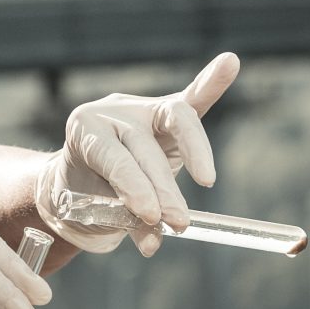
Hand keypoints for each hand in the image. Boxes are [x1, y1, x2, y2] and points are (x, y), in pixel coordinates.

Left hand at [34, 53, 240, 256]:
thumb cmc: (86, 195)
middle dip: (163, 188)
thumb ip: (127, 222)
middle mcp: (113, 111)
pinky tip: (230, 63)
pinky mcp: (168, 112)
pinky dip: (212, 83)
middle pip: (145, 147)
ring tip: (206, 183)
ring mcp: (143, 107)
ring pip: (176, 120)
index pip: (115, 158)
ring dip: (195, 154)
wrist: (79, 179)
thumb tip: (154, 244)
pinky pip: (193, 97)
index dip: (135, 187)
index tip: (153, 217)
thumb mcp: (98, 210)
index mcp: (84, 129)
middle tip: (177, 221)